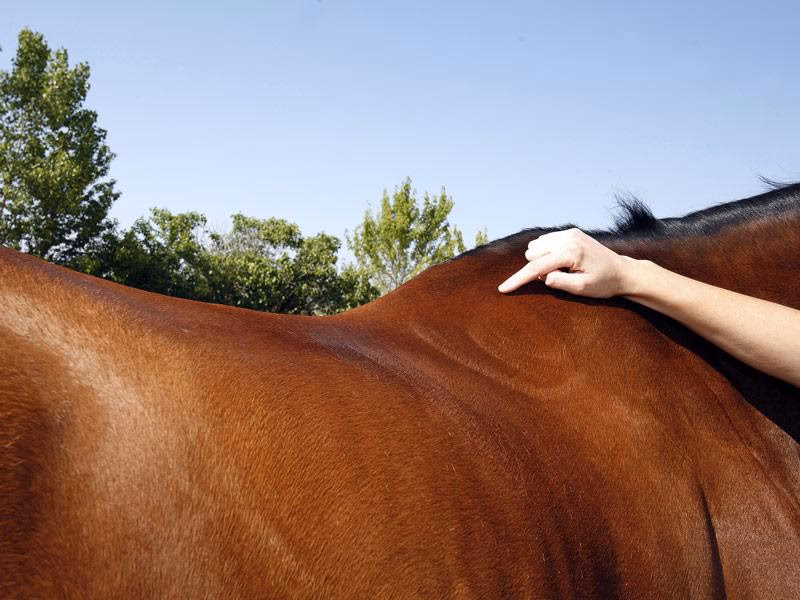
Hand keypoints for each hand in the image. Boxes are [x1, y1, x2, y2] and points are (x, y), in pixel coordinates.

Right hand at [497, 228, 630, 297]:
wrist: (622, 271)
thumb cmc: (603, 284)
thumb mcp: (582, 289)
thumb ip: (559, 282)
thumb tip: (543, 276)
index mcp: (571, 253)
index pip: (536, 268)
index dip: (518, 279)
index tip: (502, 289)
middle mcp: (568, 238)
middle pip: (532, 254)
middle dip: (538, 268)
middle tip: (560, 277)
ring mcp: (568, 233)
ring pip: (535, 246)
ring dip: (541, 260)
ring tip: (562, 269)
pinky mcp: (570, 232)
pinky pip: (544, 241)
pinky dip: (546, 253)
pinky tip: (562, 260)